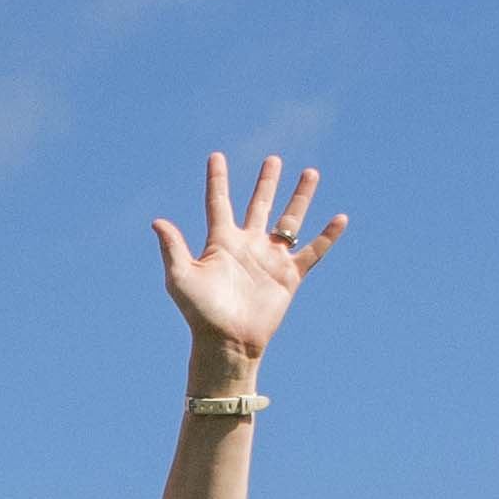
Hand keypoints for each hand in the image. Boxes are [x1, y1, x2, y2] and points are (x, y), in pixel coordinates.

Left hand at [155, 150, 340, 377]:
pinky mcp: (289, 276)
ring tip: (310, 173)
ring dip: (300, 197)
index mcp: (220, 242)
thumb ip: (173, 248)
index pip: (218, 202)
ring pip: (289, 220)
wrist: (227, 342)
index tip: (216, 156)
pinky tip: (340, 217)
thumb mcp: (181, 277)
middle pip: (259, 205)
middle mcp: (247, 245)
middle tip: (273, 159)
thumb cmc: (200, 313)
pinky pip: (312, 251)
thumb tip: (158, 221)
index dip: (217, 179)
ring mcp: (270, 259)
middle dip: (266, 182)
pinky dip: (327, 236)